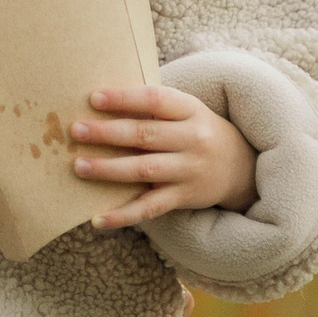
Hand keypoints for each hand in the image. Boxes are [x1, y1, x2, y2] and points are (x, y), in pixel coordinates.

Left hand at [71, 85, 256, 228]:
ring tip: (79, 166)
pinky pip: (150, 207)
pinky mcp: (184, 197)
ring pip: (143, 170)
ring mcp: (190, 170)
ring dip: (108, 169)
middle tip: (75, 131)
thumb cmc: (198, 131)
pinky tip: (98, 219)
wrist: (241, 166)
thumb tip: (100, 100)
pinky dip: (123, 215)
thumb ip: (153, 107)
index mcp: (190, 110)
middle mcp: (193, 139)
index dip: (124, 98)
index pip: (155, 99)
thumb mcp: (186, 111)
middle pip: (144, 135)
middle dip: (107, 133)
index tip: (93, 98)